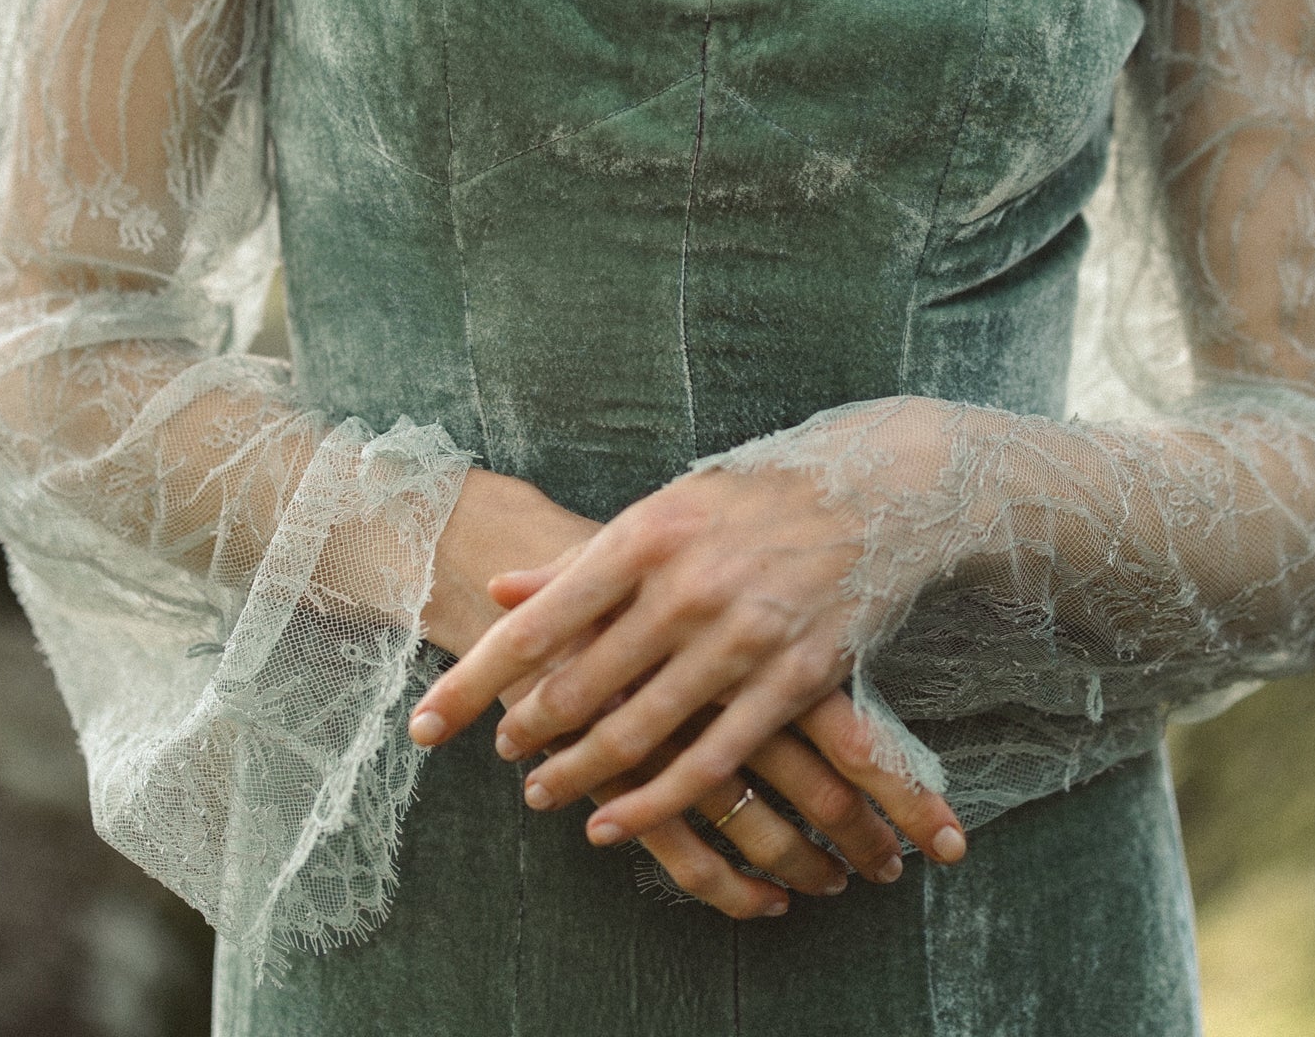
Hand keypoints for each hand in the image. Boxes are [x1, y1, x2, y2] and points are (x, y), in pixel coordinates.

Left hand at [408, 458, 966, 862]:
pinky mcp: (795, 680)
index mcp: (646, 535)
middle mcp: (688, 588)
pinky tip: (616, 823)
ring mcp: (744, 637)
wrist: (887, 491)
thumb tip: (501, 590)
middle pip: (579, 684)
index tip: (427, 726)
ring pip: (640, 731)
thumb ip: (584, 559)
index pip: (538, 623)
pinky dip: (656, 802)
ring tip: (540, 794)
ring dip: (580, 774)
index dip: (474, 681)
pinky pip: (712, 760)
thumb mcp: (668, 508)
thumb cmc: (760, 497)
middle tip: (497, 759)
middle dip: (526, 732)